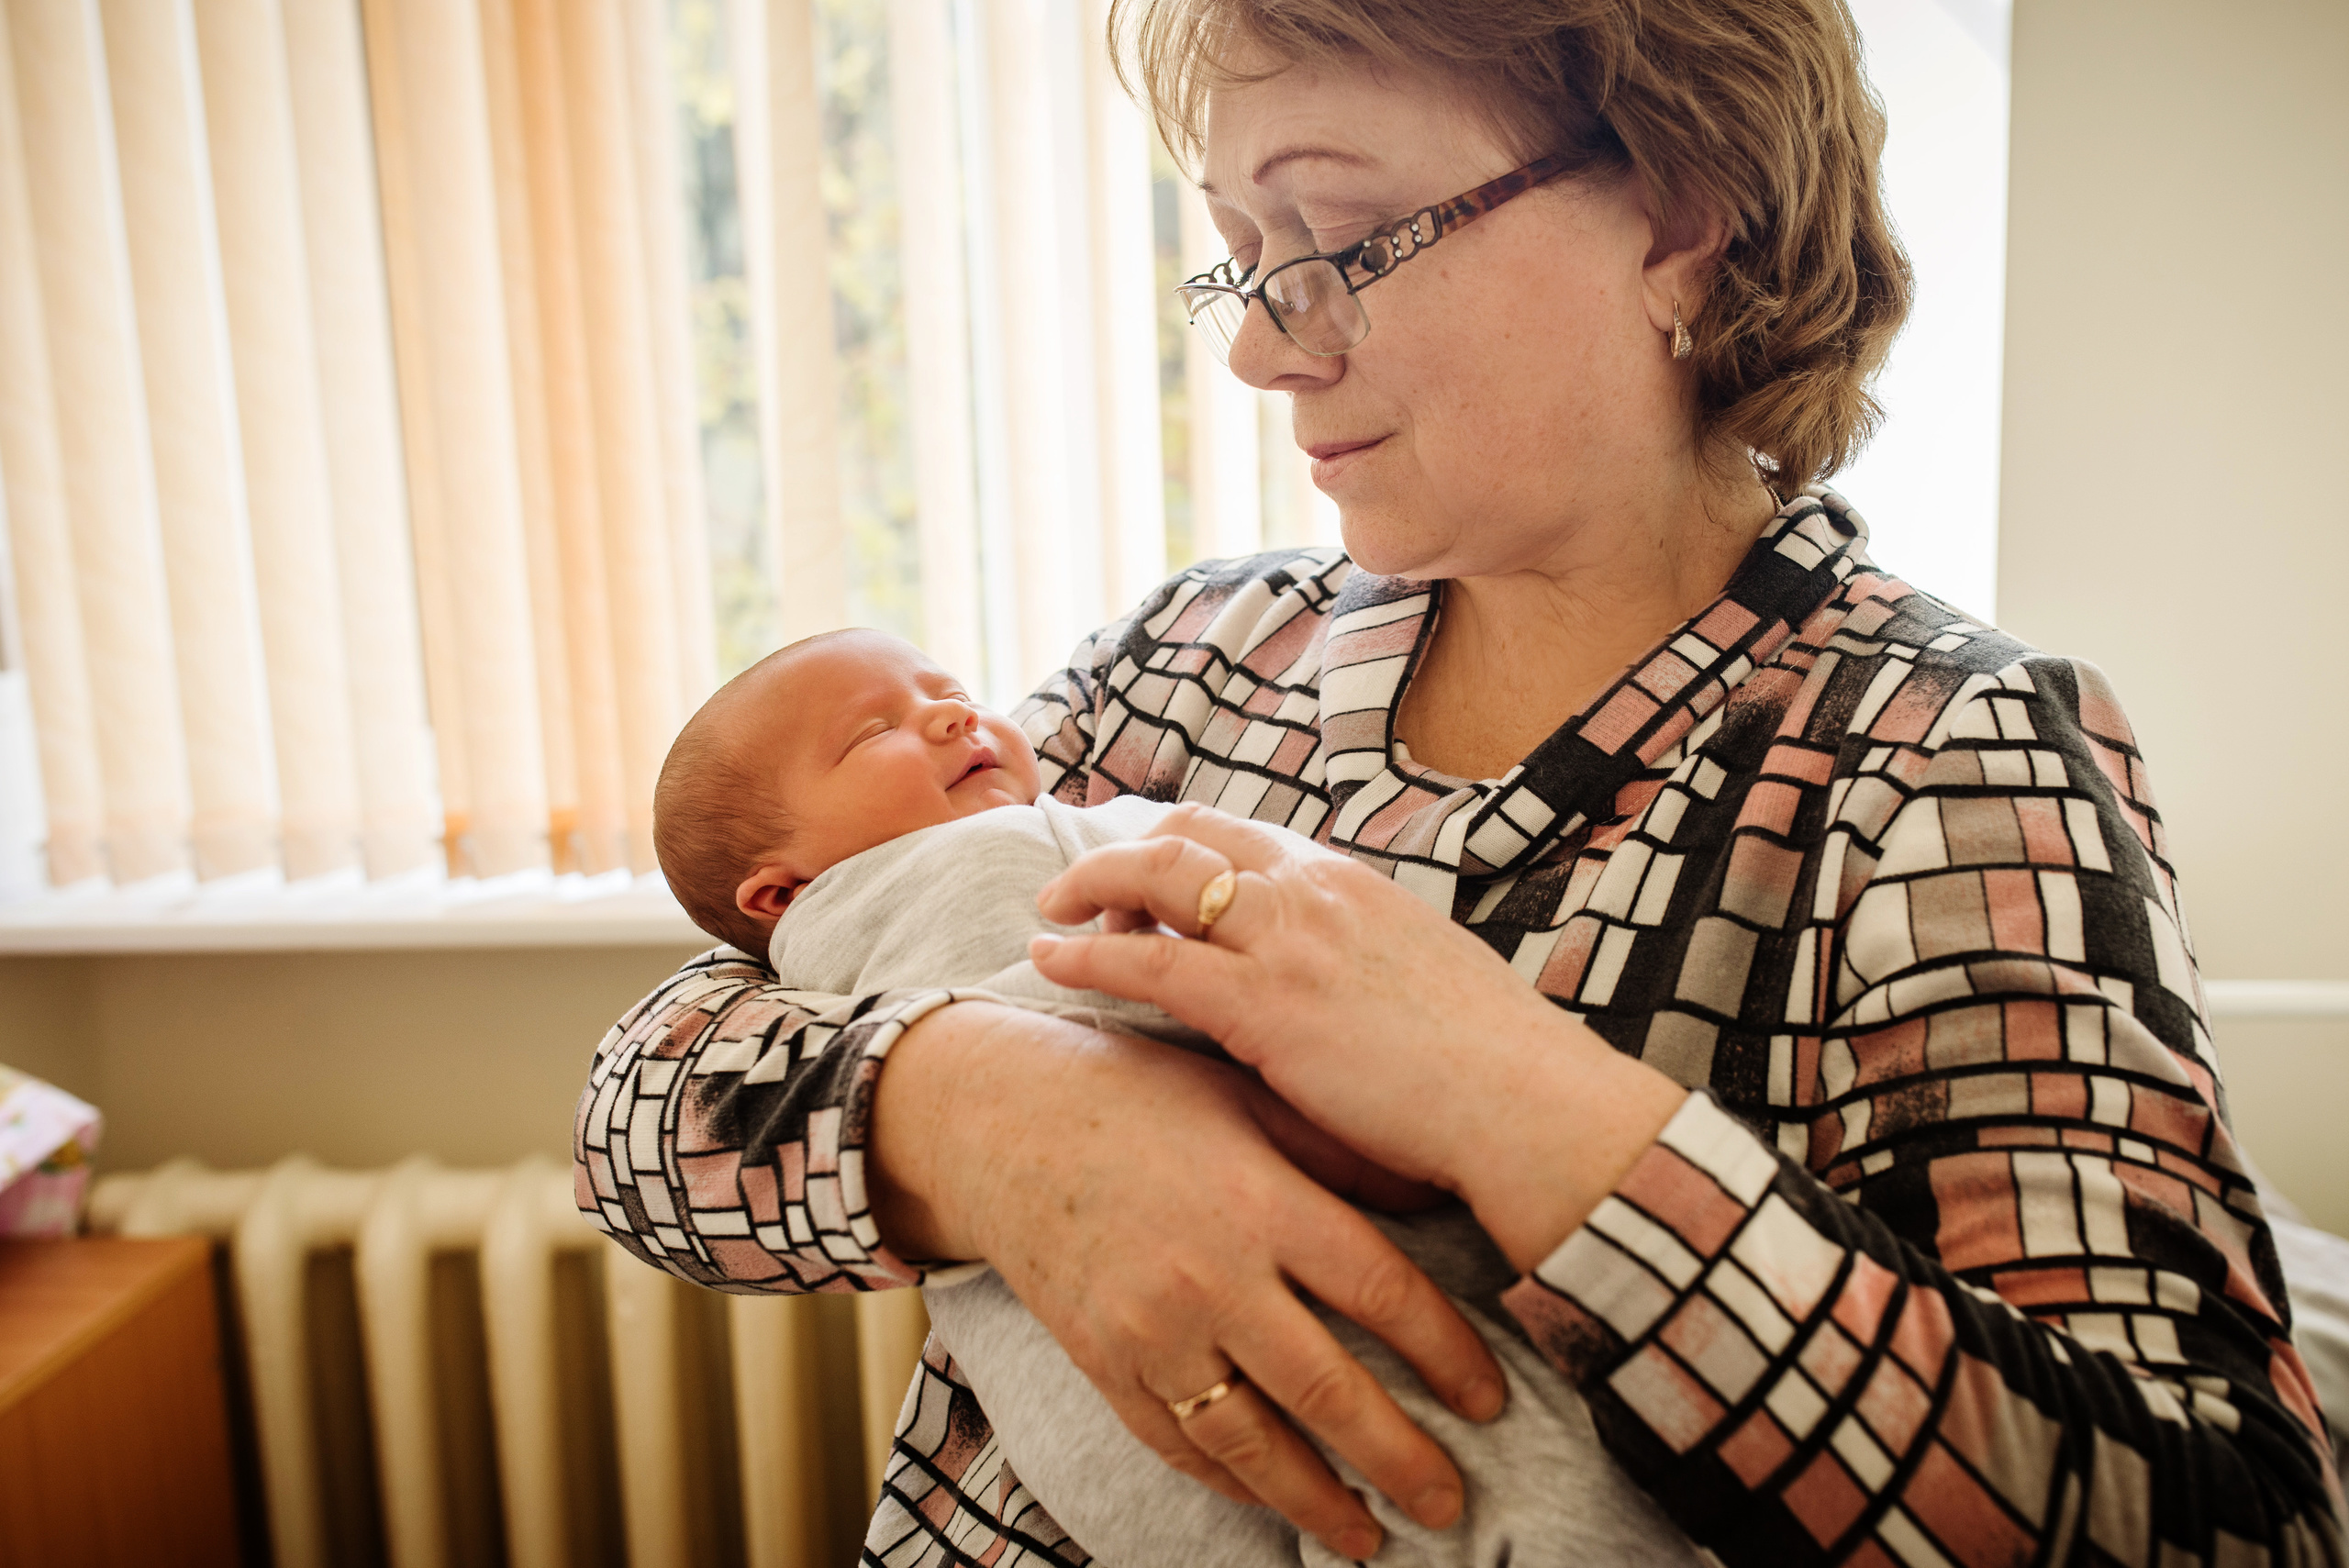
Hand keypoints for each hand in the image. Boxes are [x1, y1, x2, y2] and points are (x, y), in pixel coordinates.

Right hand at [867, 1002, 1505, 1561]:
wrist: (1000, 1121)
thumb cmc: (1137, 1095)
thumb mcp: (1247, 1095)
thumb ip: (1341, 1152)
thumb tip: (1442, 1191)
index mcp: (1258, 1199)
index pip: (1379, 1291)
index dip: (1446, 1353)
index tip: (1490, 1400)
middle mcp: (1209, 1275)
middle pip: (1326, 1388)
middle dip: (1400, 1457)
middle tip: (1451, 1504)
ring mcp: (1150, 1330)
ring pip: (1252, 1442)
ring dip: (1320, 1499)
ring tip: (1372, 1536)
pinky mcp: (1104, 1364)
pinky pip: (1178, 1446)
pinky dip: (1233, 1485)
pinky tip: (1275, 1503)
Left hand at [1029, 805, 1688, 1269]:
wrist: (1526, 1105)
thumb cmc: (1492, 1067)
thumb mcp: (1427, 980)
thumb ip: (1369, 963)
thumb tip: (1347, 986)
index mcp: (1353, 883)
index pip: (1245, 836)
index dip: (1182, 844)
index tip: (1144, 864)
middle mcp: (1313, 892)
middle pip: (1188, 836)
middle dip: (1122, 852)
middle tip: (1077, 887)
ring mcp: (1285, 941)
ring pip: (1156, 878)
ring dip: (1089, 889)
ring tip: (1046, 915)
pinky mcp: (1261, 1004)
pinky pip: (1148, 961)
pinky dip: (1086, 954)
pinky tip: (1047, 963)